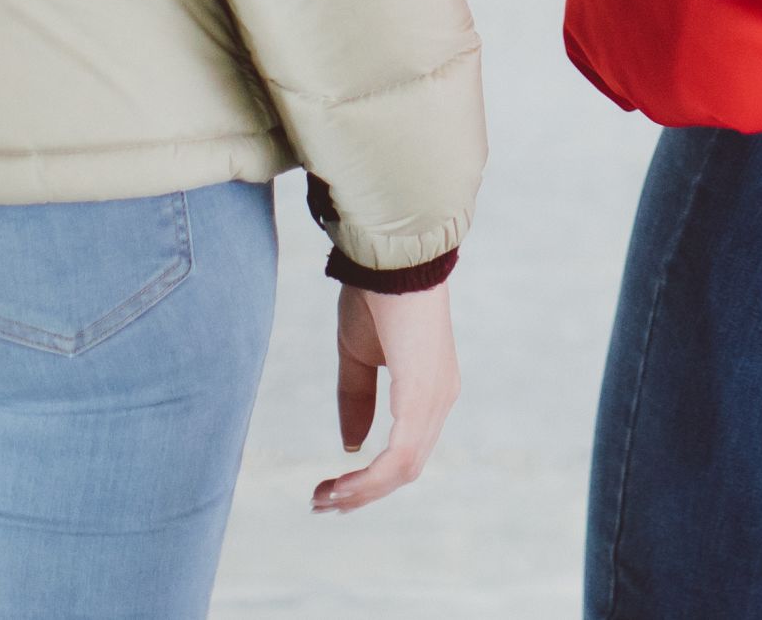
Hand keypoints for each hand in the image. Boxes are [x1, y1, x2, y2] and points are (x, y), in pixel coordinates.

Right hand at [314, 279, 456, 511]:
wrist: (388, 259)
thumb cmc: (377, 298)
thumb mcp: (360, 357)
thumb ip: (358, 399)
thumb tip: (352, 446)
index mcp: (430, 389)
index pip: (407, 449)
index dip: (371, 476)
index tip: (332, 488)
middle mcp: (440, 398)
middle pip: (406, 468)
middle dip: (362, 492)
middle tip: (320, 502)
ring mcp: (435, 399)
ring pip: (404, 469)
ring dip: (362, 491)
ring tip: (324, 498)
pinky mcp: (422, 396)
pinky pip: (401, 455)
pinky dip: (371, 477)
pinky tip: (343, 486)